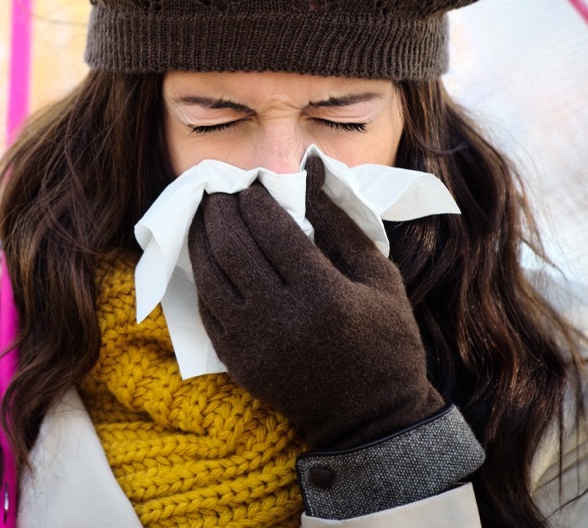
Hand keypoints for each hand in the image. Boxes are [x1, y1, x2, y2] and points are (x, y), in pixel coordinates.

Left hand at [188, 156, 444, 450]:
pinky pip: (206, 309)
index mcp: (323, 295)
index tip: (251, 183)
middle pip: (233, 248)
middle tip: (218, 190)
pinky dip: (202, 276)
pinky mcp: (237, 362)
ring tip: (205, 214)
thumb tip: (310, 168)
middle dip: (220, 210)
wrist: (371, 418)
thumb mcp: (379, 277)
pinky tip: (205, 255)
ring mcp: (254, 343)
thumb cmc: (386, 340)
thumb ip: (340, 221)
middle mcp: (282, 319)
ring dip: (201, 238)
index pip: (272, 230)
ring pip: (209, 277)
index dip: (255, 200)